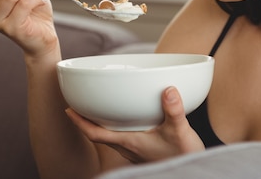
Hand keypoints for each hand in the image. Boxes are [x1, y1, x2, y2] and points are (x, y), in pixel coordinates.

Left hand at [65, 86, 204, 163]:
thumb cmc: (182, 155)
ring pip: (110, 137)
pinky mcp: (143, 150)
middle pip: (99, 134)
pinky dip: (116, 127)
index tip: (68, 110)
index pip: (96, 134)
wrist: (192, 171)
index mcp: (130, 142)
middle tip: (77, 105)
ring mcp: (135, 150)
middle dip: (86, 121)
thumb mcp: (180, 131)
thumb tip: (168, 90)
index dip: (80, 122)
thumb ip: (174, 110)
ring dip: (101, 124)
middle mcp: (128, 147)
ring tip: (97, 108)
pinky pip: (122, 138)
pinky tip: (125, 118)